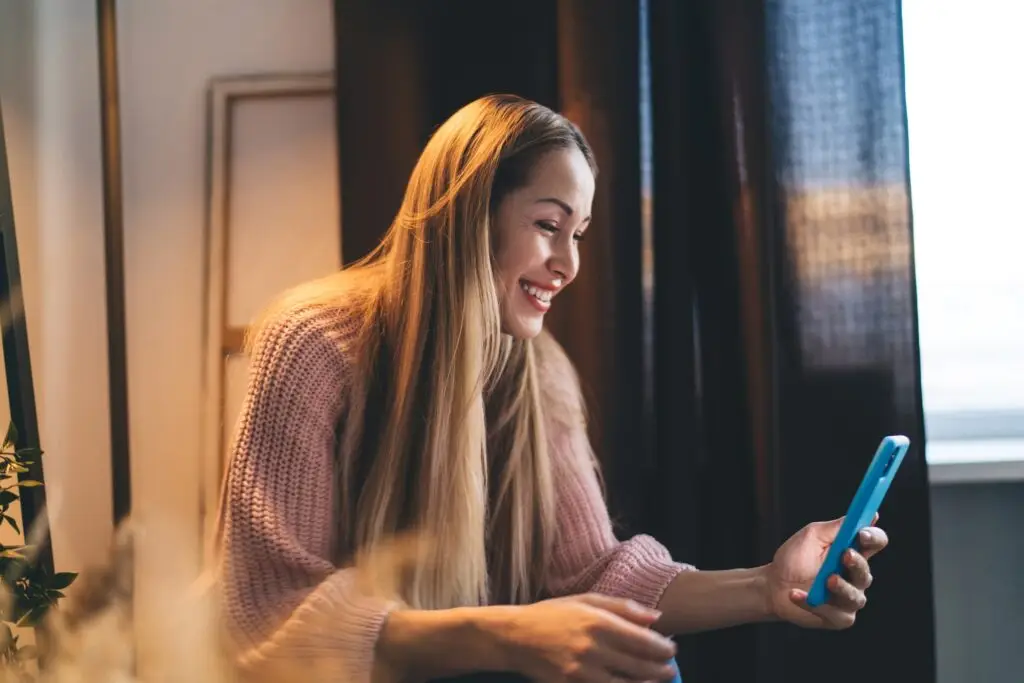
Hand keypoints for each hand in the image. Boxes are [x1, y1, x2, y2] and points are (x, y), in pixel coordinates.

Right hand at [500, 593, 678, 682]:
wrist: (515, 637)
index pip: (644, 641)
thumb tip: (656, 617)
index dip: (664, 648)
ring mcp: (582, 672)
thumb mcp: (586, 601)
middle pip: (640, 666)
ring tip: (655, 681)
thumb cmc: (552, 615)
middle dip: (662, 670)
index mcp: (598, 622)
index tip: (672, 650)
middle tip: (671, 669)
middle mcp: (593, 648)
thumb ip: (623, 608)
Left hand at [765, 514, 888, 629]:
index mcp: (852, 551)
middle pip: (866, 571)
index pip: (875, 543)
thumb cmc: (794, 559)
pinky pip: (833, 612)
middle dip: (857, 563)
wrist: (773, 586)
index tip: (862, 532)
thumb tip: (861, 514)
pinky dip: (813, 603)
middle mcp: (855, 576)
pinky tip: (795, 594)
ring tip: (825, 581)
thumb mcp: (812, 536)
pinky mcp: (838, 617)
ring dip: (841, 587)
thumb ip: (835, 528)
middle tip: (844, 555)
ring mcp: (849, 598)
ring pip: (855, 596)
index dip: (873, 537)